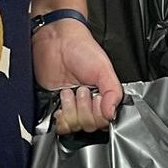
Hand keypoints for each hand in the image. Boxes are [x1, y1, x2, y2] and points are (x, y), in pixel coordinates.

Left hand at [34, 19, 123, 133]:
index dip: (99, 113)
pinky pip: (59, 124)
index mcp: (103, 96)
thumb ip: (113, 92)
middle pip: (89, 126)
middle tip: (82, 90)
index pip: (104, 121)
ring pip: (74, 126)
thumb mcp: (104, 69)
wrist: (56, 41)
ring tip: (70, 91)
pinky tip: (61, 98)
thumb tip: (111, 114)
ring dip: (71, 109)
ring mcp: (71, 106)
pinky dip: (60, 115)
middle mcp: (88, 104)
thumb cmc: (81, 49)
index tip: (96, 97)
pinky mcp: (54, 106)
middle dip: (84, 109)